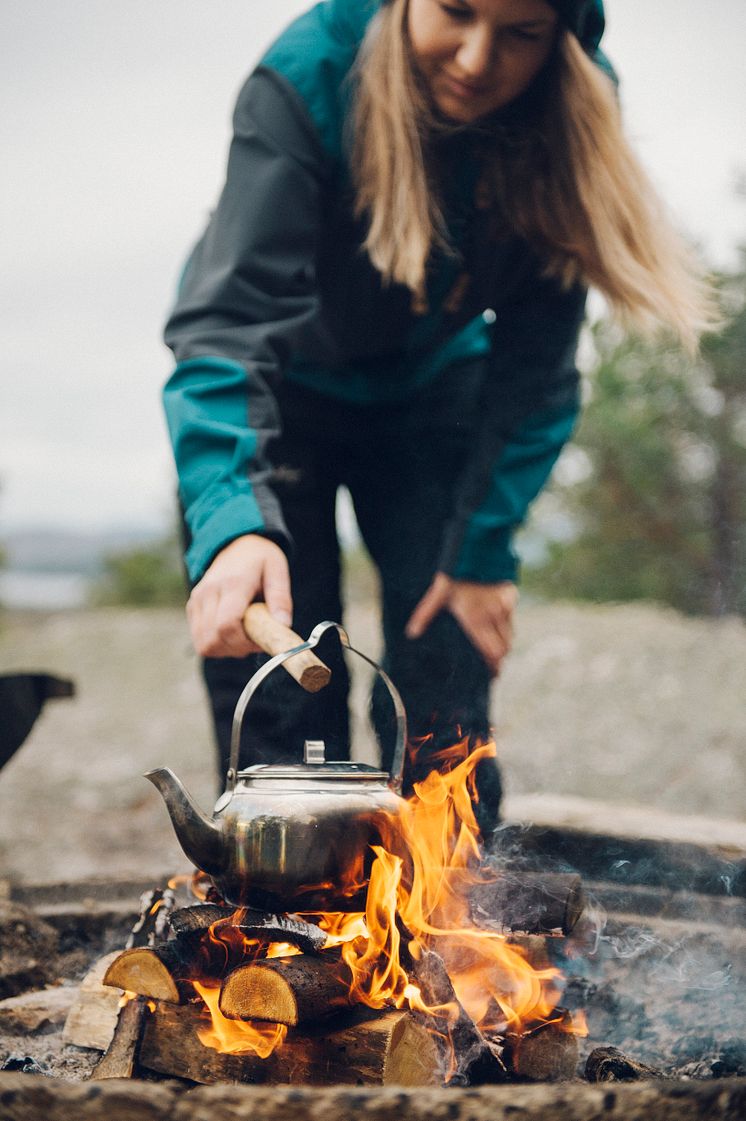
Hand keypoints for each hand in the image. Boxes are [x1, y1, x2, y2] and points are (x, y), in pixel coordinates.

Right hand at [186, 535, 291, 657]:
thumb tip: (283, 625)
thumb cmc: (259, 558)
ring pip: (203, 644)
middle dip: (236, 649)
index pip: (227, 625)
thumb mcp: (277, 570)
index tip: (261, 640)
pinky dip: (215, 644)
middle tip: (254, 640)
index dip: (244, 642)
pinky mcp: (192, 608)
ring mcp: (197, 601)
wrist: (234, 543)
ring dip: (225, 649)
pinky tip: (231, 633)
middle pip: (213, 639)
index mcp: (232, 584)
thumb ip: (281, 598)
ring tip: (243, 636)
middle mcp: (209, 593)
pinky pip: (199, 640)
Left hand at [405, 573, 517, 674]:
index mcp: (477, 618)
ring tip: (491, 646)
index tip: (491, 676)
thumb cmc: (455, 572)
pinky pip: (511, 618)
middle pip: (505, 648)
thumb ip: (425, 614)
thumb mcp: (438, 593)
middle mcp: (495, 614)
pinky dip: (505, 625)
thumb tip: (412, 633)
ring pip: (510, 634)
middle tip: (491, 665)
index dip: (494, 667)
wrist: (477, 546)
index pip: (493, 653)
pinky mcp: (511, 595)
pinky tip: (494, 624)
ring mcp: (506, 605)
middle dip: (499, 658)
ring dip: (503, 642)